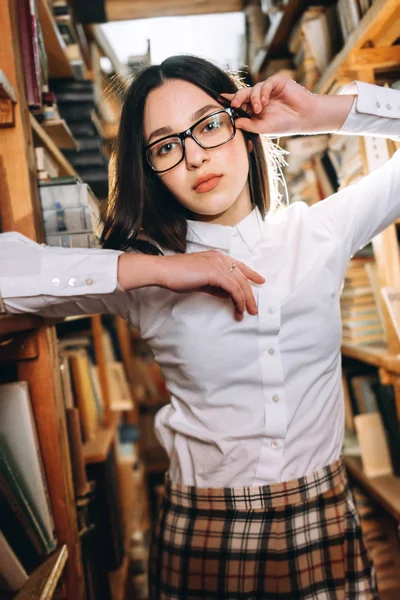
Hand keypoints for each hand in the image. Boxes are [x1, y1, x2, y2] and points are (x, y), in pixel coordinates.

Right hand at [157, 251, 264, 320]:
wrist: (164, 271)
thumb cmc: (178, 276)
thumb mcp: (201, 281)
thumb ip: (215, 285)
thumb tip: (227, 294)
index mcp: (216, 256)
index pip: (238, 265)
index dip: (251, 273)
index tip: (260, 280)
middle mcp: (220, 257)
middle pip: (242, 277)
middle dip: (250, 294)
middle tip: (254, 308)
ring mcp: (218, 263)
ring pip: (240, 283)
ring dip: (246, 300)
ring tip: (247, 313)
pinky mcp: (216, 272)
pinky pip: (233, 289)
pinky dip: (238, 300)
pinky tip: (238, 309)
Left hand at [222, 74, 354, 136]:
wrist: (303, 117)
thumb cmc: (284, 124)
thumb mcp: (262, 127)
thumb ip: (248, 124)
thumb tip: (234, 121)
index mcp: (255, 108)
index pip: (240, 102)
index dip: (230, 100)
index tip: (219, 100)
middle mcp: (259, 97)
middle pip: (243, 94)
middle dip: (237, 98)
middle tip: (234, 104)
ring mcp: (268, 89)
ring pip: (253, 89)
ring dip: (254, 99)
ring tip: (259, 108)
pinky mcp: (276, 82)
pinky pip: (265, 83)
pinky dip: (263, 92)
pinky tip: (264, 101)